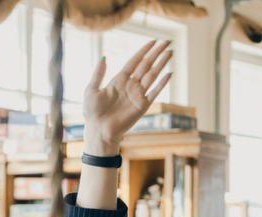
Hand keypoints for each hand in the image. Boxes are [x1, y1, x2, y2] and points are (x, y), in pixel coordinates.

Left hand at [82, 40, 172, 155]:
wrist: (99, 130)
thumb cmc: (92, 113)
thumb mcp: (91, 90)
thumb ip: (98, 74)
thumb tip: (103, 58)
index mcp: (119, 80)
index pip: (134, 61)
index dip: (143, 51)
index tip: (152, 41)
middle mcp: (130, 85)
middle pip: (146, 65)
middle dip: (156, 53)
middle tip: (166, 42)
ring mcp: (137, 95)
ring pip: (152, 75)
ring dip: (161, 63)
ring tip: (170, 52)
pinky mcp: (142, 106)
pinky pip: (155, 92)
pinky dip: (162, 84)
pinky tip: (169, 74)